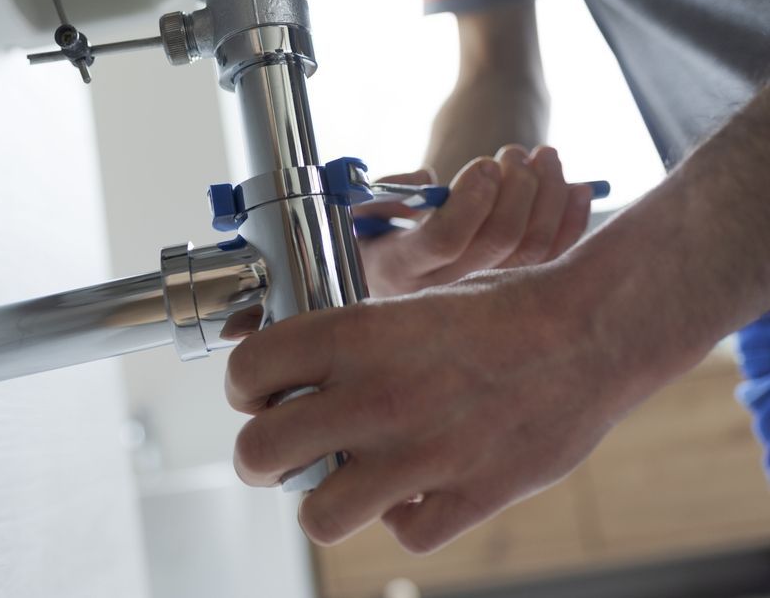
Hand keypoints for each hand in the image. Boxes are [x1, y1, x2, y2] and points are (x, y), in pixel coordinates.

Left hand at [225, 266, 626, 552]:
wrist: (592, 329)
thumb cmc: (503, 308)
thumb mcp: (412, 303)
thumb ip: (352, 344)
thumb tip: (298, 375)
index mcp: (358, 335)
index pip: (248, 369)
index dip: (243, 387)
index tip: (257, 395)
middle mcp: (378, 397)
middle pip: (258, 452)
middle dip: (258, 455)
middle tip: (279, 449)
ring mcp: (422, 455)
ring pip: (319, 515)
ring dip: (324, 501)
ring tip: (343, 480)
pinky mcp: (470, 495)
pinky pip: (406, 533)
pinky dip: (405, 517)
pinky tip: (418, 489)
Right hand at [357, 145, 593, 296]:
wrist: (392, 267)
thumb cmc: (378, 228)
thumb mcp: (363, 208)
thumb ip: (388, 190)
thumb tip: (430, 180)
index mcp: (398, 268)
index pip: (444, 240)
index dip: (471, 198)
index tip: (483, 164)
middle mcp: (441, 291)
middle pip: (498, 241)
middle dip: (516, 186)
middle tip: (514, 152)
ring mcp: (480, 295)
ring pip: (532, 249)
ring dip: (547, 194)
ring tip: (544, 157)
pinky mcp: (512, 292)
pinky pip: (552, 261)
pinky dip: (571, 221)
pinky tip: (576, 189)